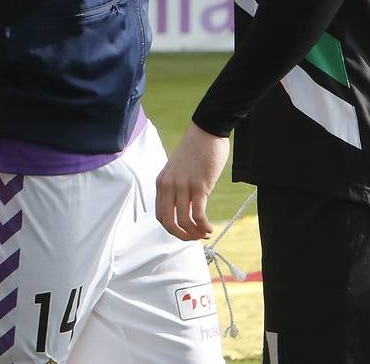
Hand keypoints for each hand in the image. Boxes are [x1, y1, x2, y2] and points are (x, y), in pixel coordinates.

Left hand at [156, 122, 229, 240]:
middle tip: (195, 238)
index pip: (160, 214)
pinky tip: (210, 228)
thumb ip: (178, 186)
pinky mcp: (199, 186)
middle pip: (168, 222)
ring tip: (205, 234)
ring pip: (183, 221)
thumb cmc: (196, 150)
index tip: (185, 231)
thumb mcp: (178, 169)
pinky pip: (198, 214)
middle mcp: (168, 185)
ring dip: (194, 233)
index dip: (172, 229)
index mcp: (162, 182)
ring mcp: (182, 186)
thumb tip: (186, 207)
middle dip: (181, 235)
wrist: (207, 131)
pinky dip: (203, 226)